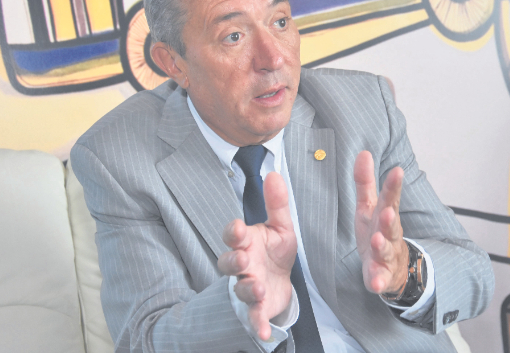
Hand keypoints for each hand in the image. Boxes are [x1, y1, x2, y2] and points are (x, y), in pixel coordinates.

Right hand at [217, 172, 296, 340]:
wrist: (281, 279)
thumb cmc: (275, 250)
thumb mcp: (281, 226)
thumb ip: (277, 204)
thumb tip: (274, 174)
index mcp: (245, 241)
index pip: (232, 234)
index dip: (233, 233)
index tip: (239, 229)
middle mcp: (242, 264)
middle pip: (228, 263)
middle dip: (234, 261)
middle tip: (244, 258)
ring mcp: (247, 286)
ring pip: (240, 288)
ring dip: (247, 288)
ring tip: (259, 287)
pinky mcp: (257, 307)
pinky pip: (253, 317)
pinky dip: (256, 325)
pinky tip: (263, 334)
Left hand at [353, 151, 408, 294]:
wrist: (392, 269)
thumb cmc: (377, 231)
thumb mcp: (368, 206)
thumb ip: (365, 182)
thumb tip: (364, 152)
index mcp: (384, 215)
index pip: (390, 199)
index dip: (393, 186)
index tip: (397, 171)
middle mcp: (389, 234)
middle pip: (391, 225)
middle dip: (389, 219)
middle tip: (387, 211)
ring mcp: (387, 256)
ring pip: (386, 251)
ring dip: (382, 247)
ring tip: (377, 241)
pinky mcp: (381, 276)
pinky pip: (380, 280)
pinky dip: (378, 282)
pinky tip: (375, 284)